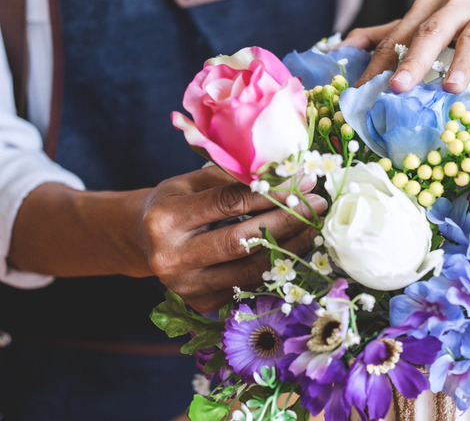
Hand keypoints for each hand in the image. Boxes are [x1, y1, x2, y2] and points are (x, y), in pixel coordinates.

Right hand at [138, 166, 325, 311]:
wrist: (142, 241)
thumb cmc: (174, 203)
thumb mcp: (191, 181)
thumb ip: (233, 178)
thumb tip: (289, 174)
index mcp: (166, 219)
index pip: (229, 203)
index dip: (272, 192)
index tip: (304, 182)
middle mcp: (172, 257)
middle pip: (242, 241)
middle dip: (287, 221)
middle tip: (317, 205)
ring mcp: (186, 286)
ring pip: (251, 269)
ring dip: (290, 248)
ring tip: (314, 228)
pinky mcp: (201, 303)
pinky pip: (249, 285)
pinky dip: (275, 267)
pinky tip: (296, 250)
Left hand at [342, 0, 469, 102]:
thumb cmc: (466, 20)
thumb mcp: (427, 23)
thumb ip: (389, 35)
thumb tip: (344, 48)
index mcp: (430, 10)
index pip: (399, 36)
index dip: (379, 63)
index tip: (361, 92)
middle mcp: (458, 6)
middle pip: (432, 31)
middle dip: (413, 59)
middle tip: (397, 88)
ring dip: (464, 62)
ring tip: (452, 88)